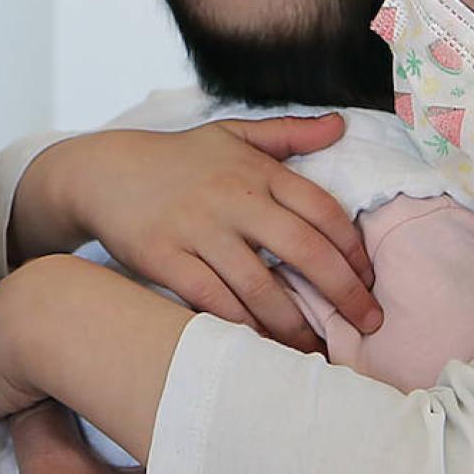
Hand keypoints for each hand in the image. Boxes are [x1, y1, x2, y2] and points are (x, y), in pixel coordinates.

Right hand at [22, 118, 379, 349]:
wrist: (103, 172)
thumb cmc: (178, 158)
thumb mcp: (232, 134)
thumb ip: (288, 134)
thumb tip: (340, 125)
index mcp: (256, 169)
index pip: (321, 209)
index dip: (353, 249)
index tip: (370, 280)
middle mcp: (232, 197)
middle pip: (303, 250)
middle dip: (343, 292)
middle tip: (367, 323)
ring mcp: (197, 229)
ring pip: (259, 286)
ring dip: (294, 323)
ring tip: (316, 348)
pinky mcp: (164, 258)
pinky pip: (212, 300)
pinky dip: (241, 326)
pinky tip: (262, 344)